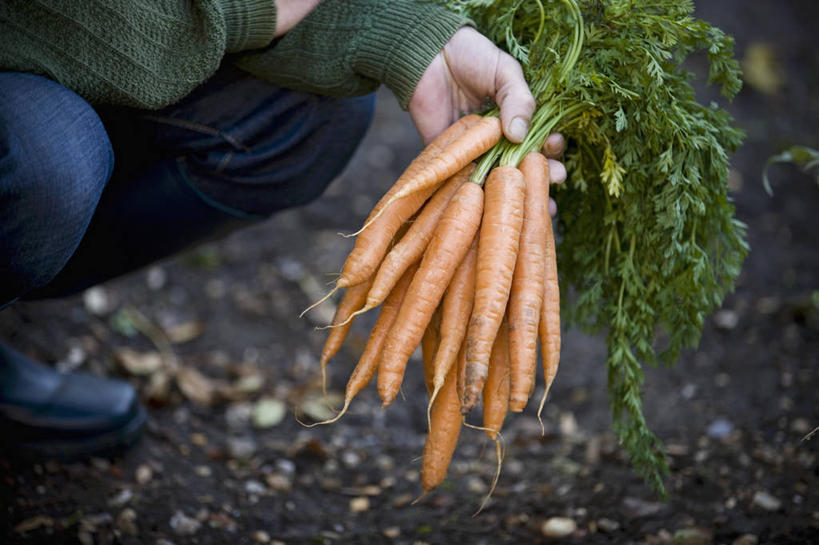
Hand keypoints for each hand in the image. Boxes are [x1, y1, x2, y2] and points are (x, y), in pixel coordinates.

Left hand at [408, 27, 566, 214]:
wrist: (429, 55)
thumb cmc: (471, 57)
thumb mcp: (504, 72)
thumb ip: (517, 99)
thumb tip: (519, 134)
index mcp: (516, 120)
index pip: (541, 142)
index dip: (551, 149)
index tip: (554, 148)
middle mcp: (498, 142)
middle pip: (524, 167)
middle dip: (542, 177)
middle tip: (553, 179)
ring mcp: (475, 153)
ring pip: (498, 182)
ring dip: (516, 197)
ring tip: (534, 206)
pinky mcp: (448, 160)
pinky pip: (463, 182)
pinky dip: (477, 197)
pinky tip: (493, 209)